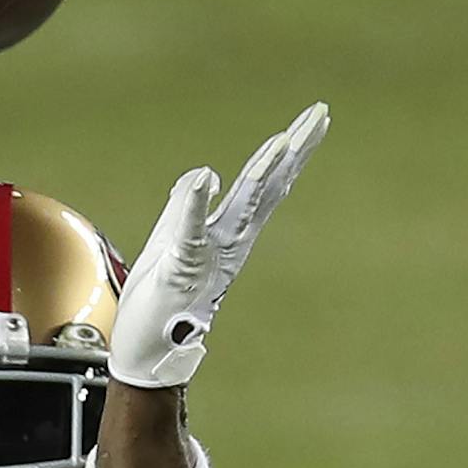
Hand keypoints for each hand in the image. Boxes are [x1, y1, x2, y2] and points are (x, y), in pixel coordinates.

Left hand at [107, 102, 329, 387]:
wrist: (148, 352)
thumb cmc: (161, 301)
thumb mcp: (172, 241)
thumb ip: (187, 207)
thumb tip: (203, 175)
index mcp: (228, 233)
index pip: (265, 184)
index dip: (288, 150)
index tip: (315, 118)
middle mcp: (228, 242)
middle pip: (267, 188)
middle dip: (293, 151)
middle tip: (319, 115)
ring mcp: (208, 256)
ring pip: (242, 208)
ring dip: (259, 173)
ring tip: (281, 141)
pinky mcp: (181, 269)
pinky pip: (191, 232)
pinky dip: (197, 205)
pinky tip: (207, 178)